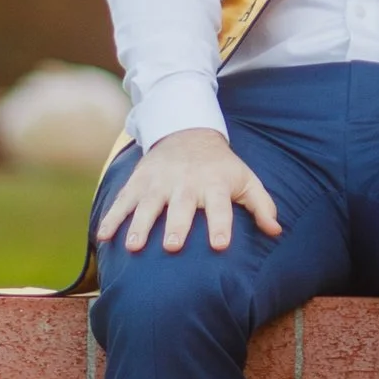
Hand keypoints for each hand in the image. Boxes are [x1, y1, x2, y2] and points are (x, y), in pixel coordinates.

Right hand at [95, 128, 282, 254]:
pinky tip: (102, 237)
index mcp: (214, 185)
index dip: (220, 225)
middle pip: (181, 207)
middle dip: (176, 226)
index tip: (219, 246)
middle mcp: (186, 184)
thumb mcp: (246, 179)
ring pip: (148, 205)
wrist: (187, 131)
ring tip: (133, 247)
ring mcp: (159, 182)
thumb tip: (276, 232)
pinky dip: (112, 218)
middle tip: (171, 246)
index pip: (220, 207)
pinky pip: (123, 200)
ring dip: (139, 225)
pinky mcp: (139, 181)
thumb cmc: (221, 166)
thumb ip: (262, 206)